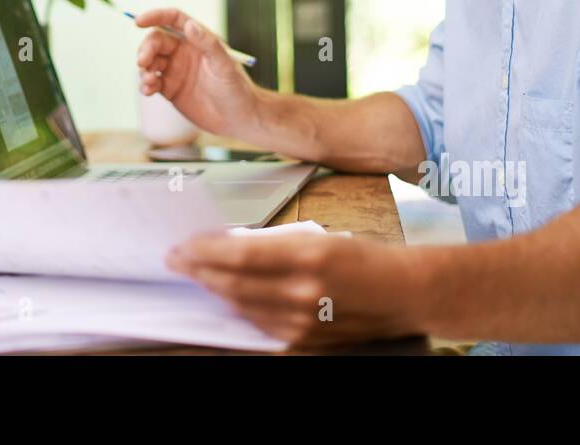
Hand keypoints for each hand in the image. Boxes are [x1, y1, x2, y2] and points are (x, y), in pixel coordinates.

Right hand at [134, 8, 261, 140]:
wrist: (238, 120)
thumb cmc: (237, 89)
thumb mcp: (225, 65)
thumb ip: (208, 44)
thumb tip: (189, 25)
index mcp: (198, 39)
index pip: (173, 20)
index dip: (155, 16)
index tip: (138, 22)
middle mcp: (184, 52)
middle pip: (157, 41)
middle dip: (146, 48)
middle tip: (142, 62)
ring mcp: (175, 70)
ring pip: (150, 61)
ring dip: (143, 68)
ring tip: (148, 80)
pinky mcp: (170, 89)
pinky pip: (151, 82)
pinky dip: (145, 84)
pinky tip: (148, 90)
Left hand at [165, 232, 420, 348]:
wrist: (403, 294)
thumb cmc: (363, 258)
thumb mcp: (318, 238)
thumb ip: (274, 245)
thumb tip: (230, 246)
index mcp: (307, 257)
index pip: (239, 253)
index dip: (204, 249)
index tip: (183, 243)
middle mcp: (302, 293)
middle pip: (232, 283)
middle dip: (198, 270)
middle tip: (176, 259)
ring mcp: (302, 322)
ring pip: (241, 306)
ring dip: (213, 289)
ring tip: (195, 274)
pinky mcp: (304, 341)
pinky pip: (259, 324)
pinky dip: (238, 308)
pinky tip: (226, 295)